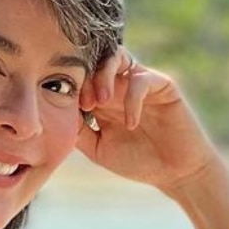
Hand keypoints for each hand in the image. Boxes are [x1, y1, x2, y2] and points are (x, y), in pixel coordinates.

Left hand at [76, 46, 220, 192]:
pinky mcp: (163, 86)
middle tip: (83, 104)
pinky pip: (142, 79)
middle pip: (93, 60)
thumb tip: (54, 115)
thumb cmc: (136, 160)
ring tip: (99, 103)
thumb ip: (79, 130)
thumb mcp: (97, 147)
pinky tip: (130, 124)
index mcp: (100, 98)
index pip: (78, 77)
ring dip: (103, 76)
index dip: (68, 87)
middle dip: (83, 78)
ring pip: (117, 57)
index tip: (64, 108)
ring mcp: (139, 83)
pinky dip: (131, 99)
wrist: (174, 171)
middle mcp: (119, 85)